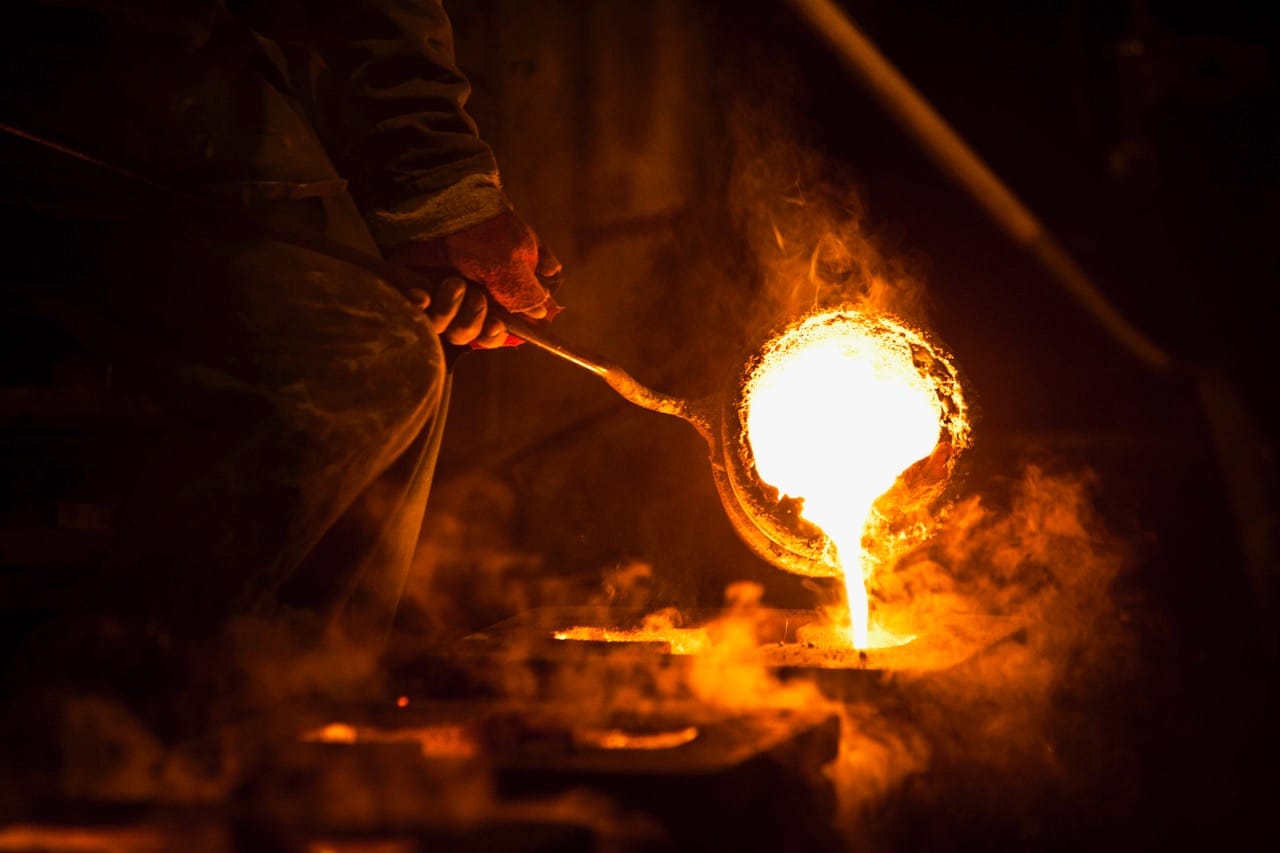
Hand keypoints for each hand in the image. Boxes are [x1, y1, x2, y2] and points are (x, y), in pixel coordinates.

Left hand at [389, 210, 561, 348]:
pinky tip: (421, 295)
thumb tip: (542, 312)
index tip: (497, 326)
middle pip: (467, 334)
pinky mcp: (410, 285)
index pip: (493, 332)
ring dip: (450, 309)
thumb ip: (525, 291)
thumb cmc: (485, 229)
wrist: (447, 197)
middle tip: (476, 297)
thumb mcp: (512, 260)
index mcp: (493, 294)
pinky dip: (416, 303)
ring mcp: (436, 292)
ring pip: (441, 326)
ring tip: (454, 282)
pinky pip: (411, 308)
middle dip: (473, 321)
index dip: (494, 335)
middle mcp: (465, 297)